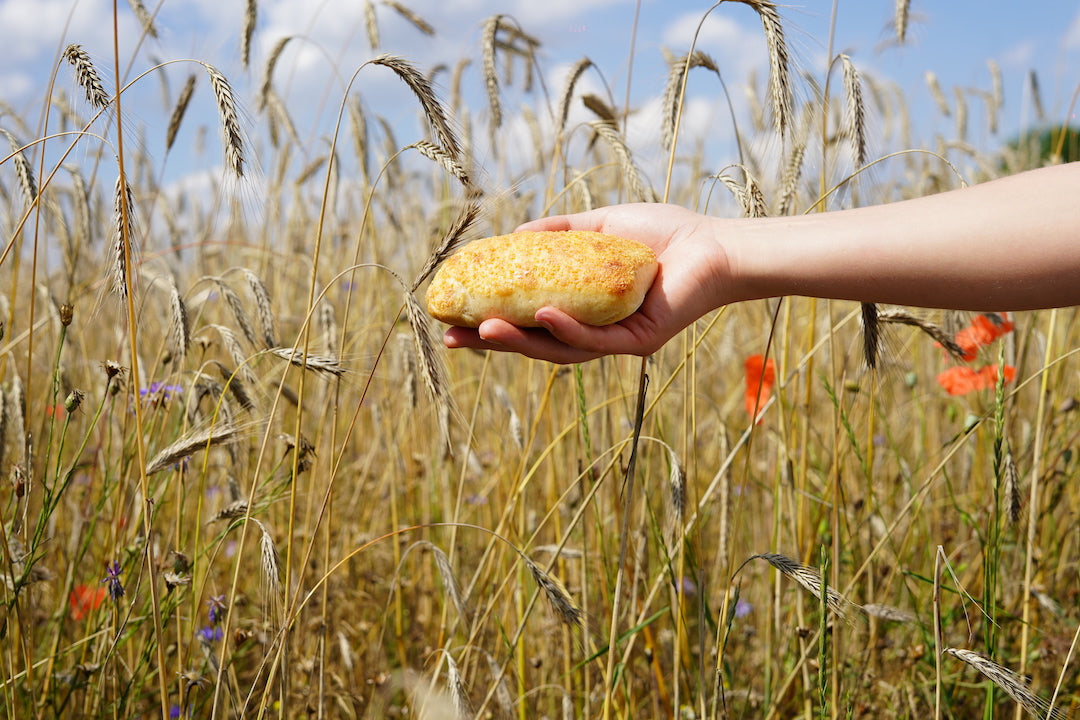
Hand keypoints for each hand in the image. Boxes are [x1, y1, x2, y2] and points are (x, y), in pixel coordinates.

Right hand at [442, 203, 730, 362]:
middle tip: (452, 340)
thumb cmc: (662, 234)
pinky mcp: (638, 343)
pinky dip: (567, 330)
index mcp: (582, 310)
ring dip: (521, 342)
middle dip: (493, 344)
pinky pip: (596, 341)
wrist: (714, 244)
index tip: (452, 317)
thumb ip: (558, 233)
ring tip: (485, 330)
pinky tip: (543, 316)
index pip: (527, 321)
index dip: (490, 321)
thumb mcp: (598, 227)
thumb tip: (512, 236)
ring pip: (559, 349)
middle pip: (535, 343)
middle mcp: (594, 332)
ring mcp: (615, 342)